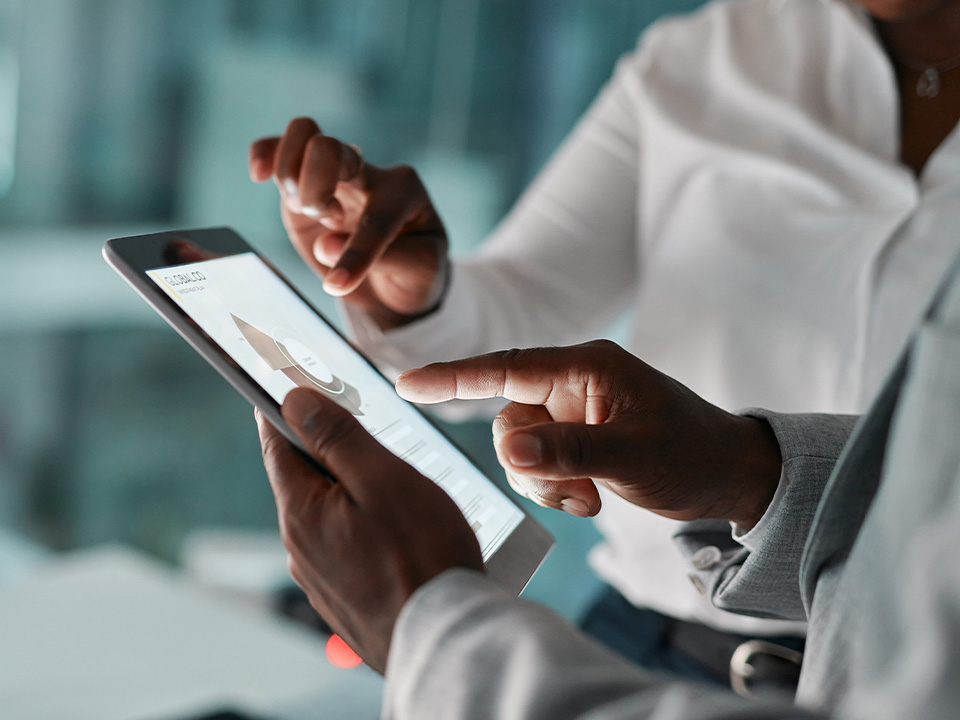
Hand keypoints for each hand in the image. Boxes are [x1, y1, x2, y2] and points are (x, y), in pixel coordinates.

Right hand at [249, 117, 449, 329]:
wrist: (399, 277)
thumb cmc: (415, 269)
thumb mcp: (420, 270)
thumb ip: (382, 259)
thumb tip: (326, 245)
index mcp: (405, 192)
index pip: (376, 216)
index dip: (356, 254)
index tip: (336, 287)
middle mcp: (369, 173)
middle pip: (330, 148)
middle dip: (315, 188)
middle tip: (328, 221)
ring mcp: (335, 173)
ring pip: (304, 136)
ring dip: (292, 179)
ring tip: (307, 212)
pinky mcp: (304, 181)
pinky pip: (279, 148)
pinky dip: (265, 153)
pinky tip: (259, 174)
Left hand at [257, 387, 483, 672]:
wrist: (446, 640)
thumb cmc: (422, 555)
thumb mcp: (383, 478)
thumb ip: (336, 437)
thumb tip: (294, 399)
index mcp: (302, 512)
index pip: (276, 443)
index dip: (285, 407)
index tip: (293, 382)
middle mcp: (300, 547)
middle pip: (303, 478)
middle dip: (327, 448)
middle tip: (363, 426)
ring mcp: (321, 578)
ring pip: (326, 514)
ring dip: (350, 491)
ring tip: (394, 483)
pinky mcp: (345, 599)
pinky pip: (344, 546)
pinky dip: (362, 526)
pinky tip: (397, 530)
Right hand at [396, 341, 781, 527]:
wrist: (729, 476)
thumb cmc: (692, 454)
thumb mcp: (632, 455)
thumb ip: (568, 452)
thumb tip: (508, 451)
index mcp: (587, 367)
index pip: (506, 368)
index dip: (453, 376)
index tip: (407, 383)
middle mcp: (574, 383)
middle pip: (509, 419)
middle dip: (529, 464)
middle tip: (573, 494)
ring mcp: (573, 411)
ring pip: (519, 447)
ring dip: (544, 482)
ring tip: (589, 499)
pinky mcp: (576, 436)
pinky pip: (537, 462)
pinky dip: (554, 487)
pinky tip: (593, 498)